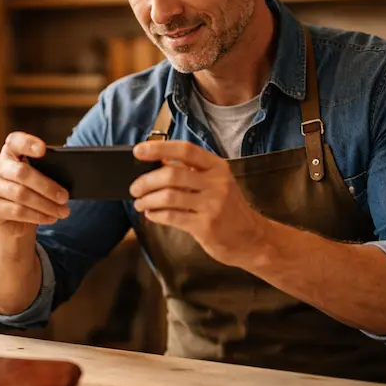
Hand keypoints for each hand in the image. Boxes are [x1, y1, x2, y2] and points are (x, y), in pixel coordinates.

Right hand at [0, 132, 70, 237]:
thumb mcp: (39, 179)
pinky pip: (18, 212)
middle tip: (65, 197)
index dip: (28, 143)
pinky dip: (38, 216)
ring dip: (46, 205)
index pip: (15, 141)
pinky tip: (51, 218)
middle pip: (22, 173)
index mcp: (10, 153)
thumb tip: (66, 183)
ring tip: (63, 211)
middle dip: (47, 186)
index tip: (43, 150)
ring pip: (22, 195)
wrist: (13, 220)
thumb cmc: (32, 192)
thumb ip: (48, 173)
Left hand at [129, 140, 264, 268]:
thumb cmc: (228, 208)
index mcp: (217, 167)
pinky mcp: (206, 226)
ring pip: (168, 197)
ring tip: (140, 203)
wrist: (251, 238)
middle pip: (172, 175)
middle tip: (134, 188)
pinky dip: (156, 214)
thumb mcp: (216, 183)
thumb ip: (190, 172)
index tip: (138, 151)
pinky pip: (172, 217)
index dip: (159, 148)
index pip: (185, 150)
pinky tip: (151, 214)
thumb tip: (156, 163)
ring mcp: (213, 205)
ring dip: (147, 200)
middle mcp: (217, 183)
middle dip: (146, 181)